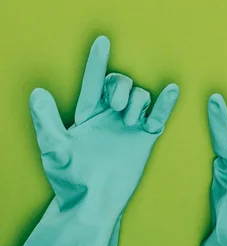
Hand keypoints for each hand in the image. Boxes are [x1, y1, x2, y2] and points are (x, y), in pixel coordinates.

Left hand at [29, 36, 178, 218]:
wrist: (93, 204)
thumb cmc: (70, 179)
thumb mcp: (54, 149)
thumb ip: (45, 120)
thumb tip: (36, 92)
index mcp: (88, 113)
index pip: (94, 81)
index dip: (96, 61)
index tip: (102, 41)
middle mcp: (110, 114)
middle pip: (120, 83)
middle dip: (120, 87)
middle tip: (115, 107)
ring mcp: (129, 125)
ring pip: (140, 95)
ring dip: (136, 102)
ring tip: (129, 121)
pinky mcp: (145, 137)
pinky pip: (158, 115)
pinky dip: (165, 103)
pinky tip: (171, 90)